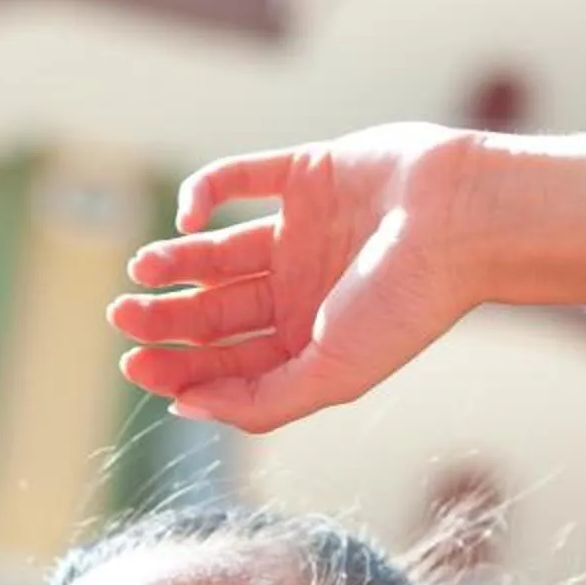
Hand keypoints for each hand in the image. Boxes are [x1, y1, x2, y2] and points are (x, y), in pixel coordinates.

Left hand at [108, 125, 485, 432]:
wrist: (462, 219)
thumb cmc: (407, 305)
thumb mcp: (332, 374)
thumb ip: (262, 403)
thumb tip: (186, 408)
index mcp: (307, 346)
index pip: (226, 363)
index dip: (177, 367)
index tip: (135, 364)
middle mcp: (300, 293)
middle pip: (213, 312)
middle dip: (166, 317)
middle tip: (123, 314)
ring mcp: (302, 233)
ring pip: (216, 251)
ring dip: (174, 261)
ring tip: (142, 269)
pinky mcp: (305, 176)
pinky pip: (240, 180)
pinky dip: (205, 192)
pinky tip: (189, 215)